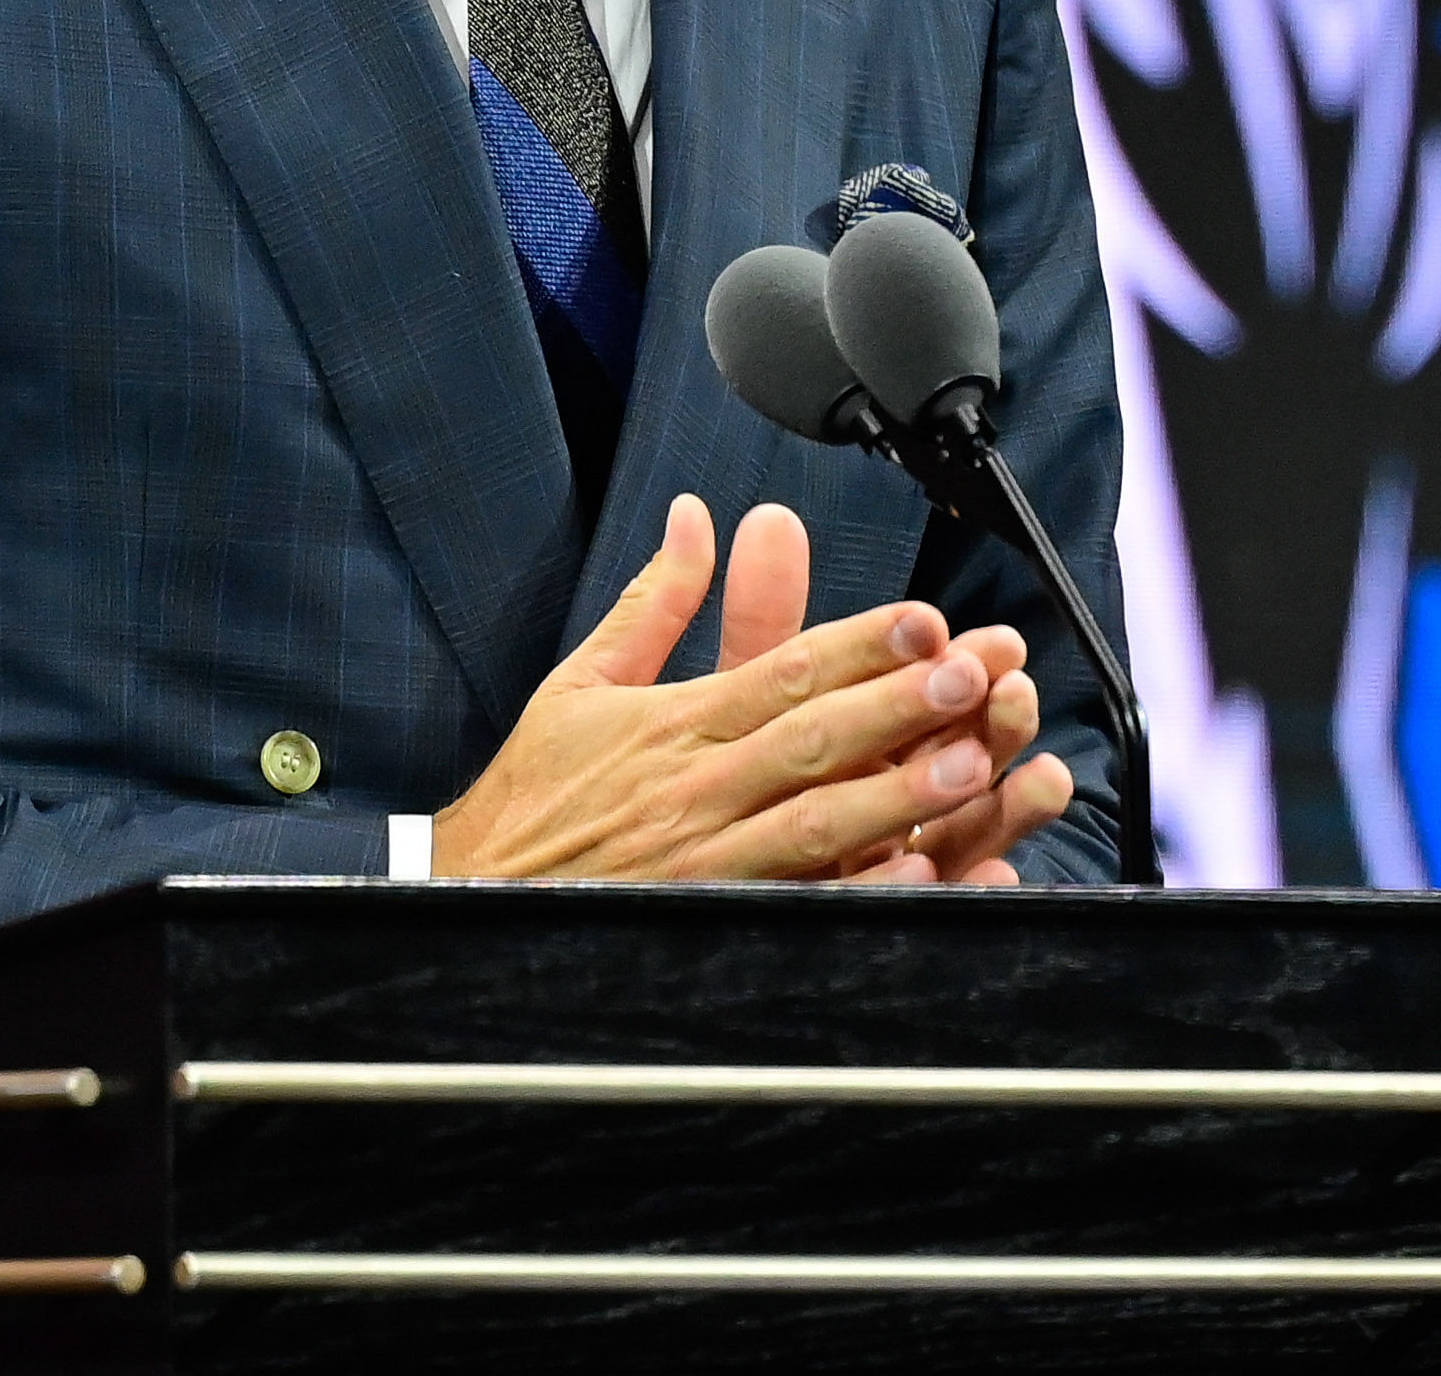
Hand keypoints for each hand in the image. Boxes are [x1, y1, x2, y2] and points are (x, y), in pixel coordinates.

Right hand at [427, 496, 1040, 879]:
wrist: (467, 898)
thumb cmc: (536, 794)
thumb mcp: (580, 684)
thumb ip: (654, 602)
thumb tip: (695, 517)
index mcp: (674, 723)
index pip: (780, 671)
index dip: (858, 644)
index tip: (926, 619)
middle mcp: (696, 788)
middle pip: (811, 740)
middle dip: (897, 704)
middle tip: (974, 673)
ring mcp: (706, 863)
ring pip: (815, 824)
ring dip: (894, 795)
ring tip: (967, 767)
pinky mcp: (710, 922)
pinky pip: (794, 908)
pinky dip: (854, 896)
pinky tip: (915, 879)